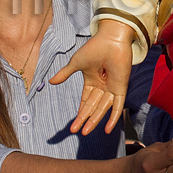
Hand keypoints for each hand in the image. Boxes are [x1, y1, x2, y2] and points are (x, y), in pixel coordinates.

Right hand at [50, 20, 134, 134]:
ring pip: (102, 109)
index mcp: (92, 81)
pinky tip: (108, 129)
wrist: (110, 39)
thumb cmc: (94, 48)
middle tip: (76, 132)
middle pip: (92, 107)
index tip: (72, 126)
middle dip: (85, 120)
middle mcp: (102, 87)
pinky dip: (113, 117)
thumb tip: (50, 82)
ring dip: (94, 120)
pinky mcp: (121, 88)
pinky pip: (117, 106)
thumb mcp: (76, 63)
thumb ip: (65, 74)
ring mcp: (112, 88)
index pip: (85, 101)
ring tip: (85, 132)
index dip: (80, 114)